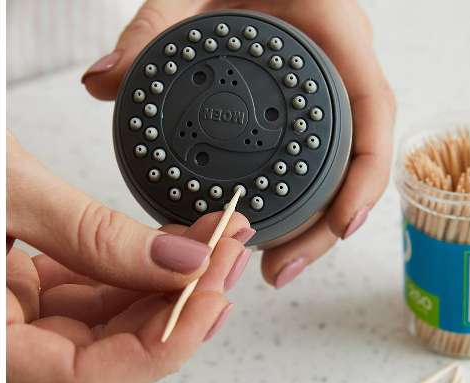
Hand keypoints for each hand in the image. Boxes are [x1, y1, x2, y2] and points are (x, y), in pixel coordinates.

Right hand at [6, 130, 251, 382]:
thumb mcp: (8, 187)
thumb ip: (95, 233)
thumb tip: (179, 261)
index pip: (80, 381)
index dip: (156, 350)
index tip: (205, 300)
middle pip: (101, 358)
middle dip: (174, 311)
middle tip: (224, 259)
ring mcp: (8, 314)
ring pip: (102, 326)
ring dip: (162, 287)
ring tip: (211, 241)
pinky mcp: (21, 287)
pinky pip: (88, 294)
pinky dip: (133, 268)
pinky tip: (170, 240)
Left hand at [81, 0, 395, 287]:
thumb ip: (144, 29)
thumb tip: (99, 80)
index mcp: (329, 26)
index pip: (371, 106)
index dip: (365, 172)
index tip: (342, 224)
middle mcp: (338, 58)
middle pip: (358, 153)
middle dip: (330, 220)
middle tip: (285, 267)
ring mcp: (324, 82)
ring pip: (341, 161)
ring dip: (315, 218)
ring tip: (278, 264)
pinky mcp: (301, 99)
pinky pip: (315, 151)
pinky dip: (300, 194)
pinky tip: (268, 228)